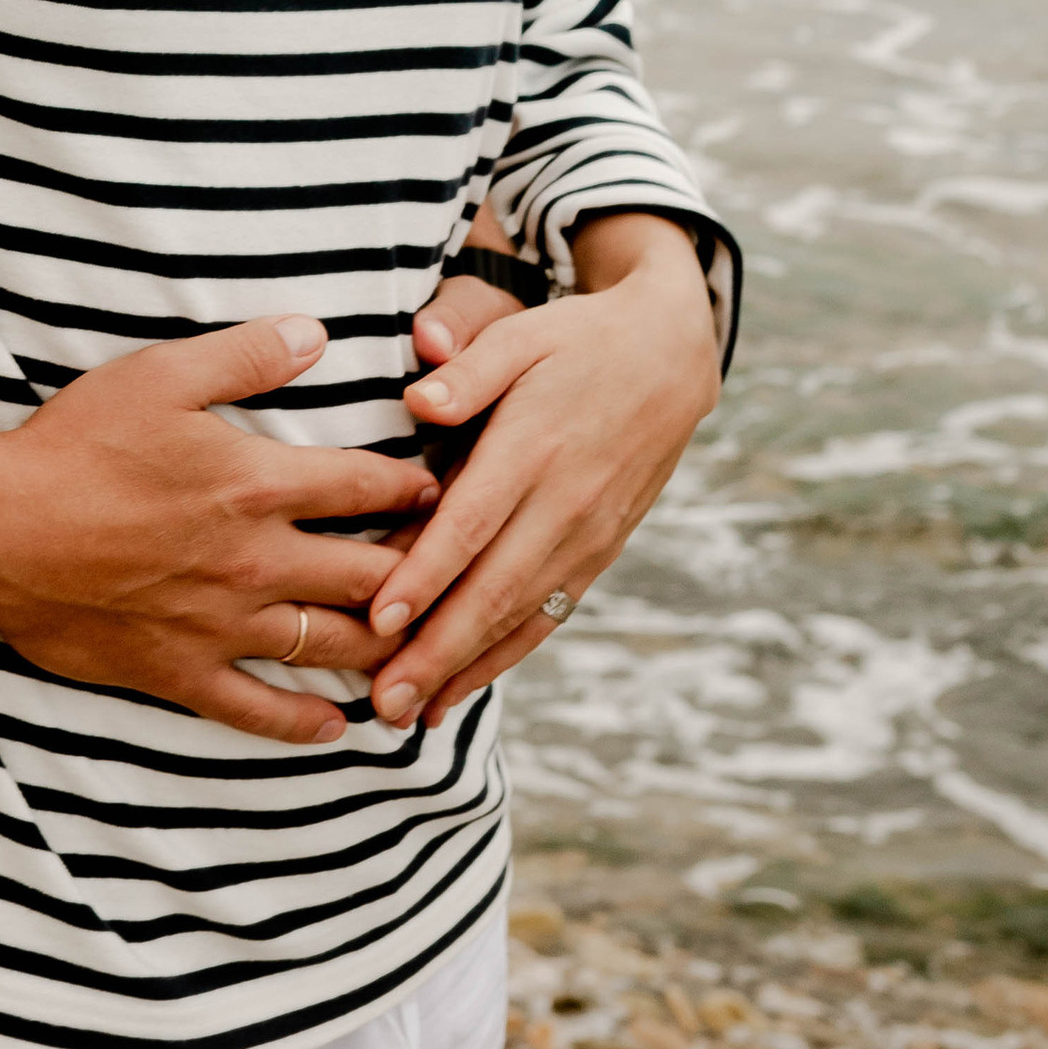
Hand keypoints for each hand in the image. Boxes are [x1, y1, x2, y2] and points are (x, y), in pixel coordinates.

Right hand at [0, 315, 441, 746]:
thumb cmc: (76, 445)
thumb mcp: (160, 374)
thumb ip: (246, 354)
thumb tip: (318, 332)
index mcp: (256, 484)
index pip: (364, 487)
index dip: (414, 487)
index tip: (445, 489)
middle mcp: (257, 561)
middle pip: (370, 575)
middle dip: (423, 573)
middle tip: (455, 573)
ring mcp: (223, 626)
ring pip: (330, 646)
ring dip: (384, 647)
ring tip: (419, 645)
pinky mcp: (184, 673)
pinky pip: (261, 712)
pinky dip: (306, 723)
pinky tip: (338, 724)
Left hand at [362, 216, 720, 727]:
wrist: (669, 360)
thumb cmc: (574, 341)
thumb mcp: (522, 334)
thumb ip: (469, 368)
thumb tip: (419, 400)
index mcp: (534, 447)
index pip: (472, 524)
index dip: (426, 575)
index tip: (379, 620)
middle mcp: (564, 504)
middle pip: (493, 589)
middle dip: (437, 650)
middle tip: (383, 700)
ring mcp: (587, 537)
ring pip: (521, 615)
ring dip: (466, 668)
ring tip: (412, 714)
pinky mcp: (600, 553)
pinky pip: (549, 614)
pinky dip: (506, 655)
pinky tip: (463, 687)